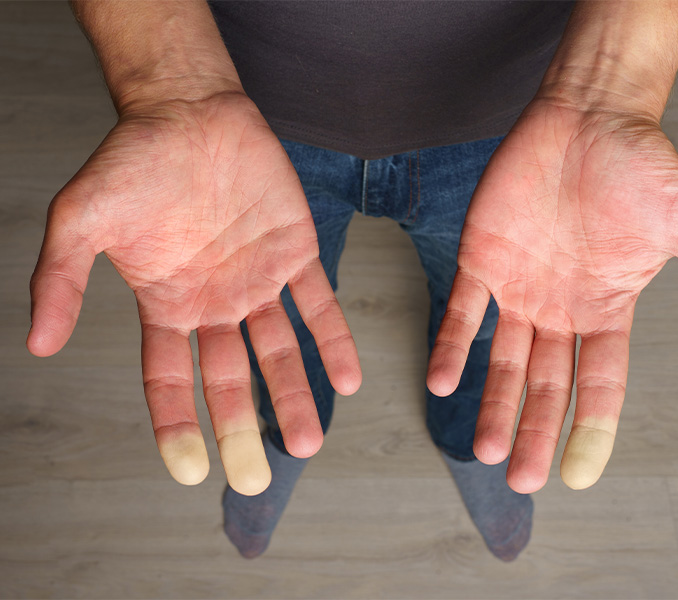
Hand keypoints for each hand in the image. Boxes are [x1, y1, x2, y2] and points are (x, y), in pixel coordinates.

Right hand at [28, 93, 360, 494]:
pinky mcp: (295, 254)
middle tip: (257, 478)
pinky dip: (332, 342)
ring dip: (293, 396)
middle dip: (242, 428)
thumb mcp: (81, 220)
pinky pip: (319, 305)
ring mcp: (257, 282)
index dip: (177, 426)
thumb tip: (37, 344)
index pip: (169, 381)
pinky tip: (347, 379)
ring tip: (308, 442)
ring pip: (279, 352)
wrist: (189, 112)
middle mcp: (214, 304)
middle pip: (229, 380)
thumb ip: (62, 280)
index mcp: (165, 305)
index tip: (189, 472)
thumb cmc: (132, 161)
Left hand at [427, 101, 677, 492]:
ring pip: (502, 360)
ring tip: (483, 450)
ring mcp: (519, 288)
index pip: (602, 385)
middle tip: (521, 479)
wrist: (589, 115)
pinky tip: (440, 382)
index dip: (592, 430)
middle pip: (547, 384)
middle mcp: (561, 309)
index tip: (576, 476)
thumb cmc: (643, 166)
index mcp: (608, 310)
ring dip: (492, 403)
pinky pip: (462, 313)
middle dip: (534, 431)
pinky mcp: (482, 260)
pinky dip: (451, 346)